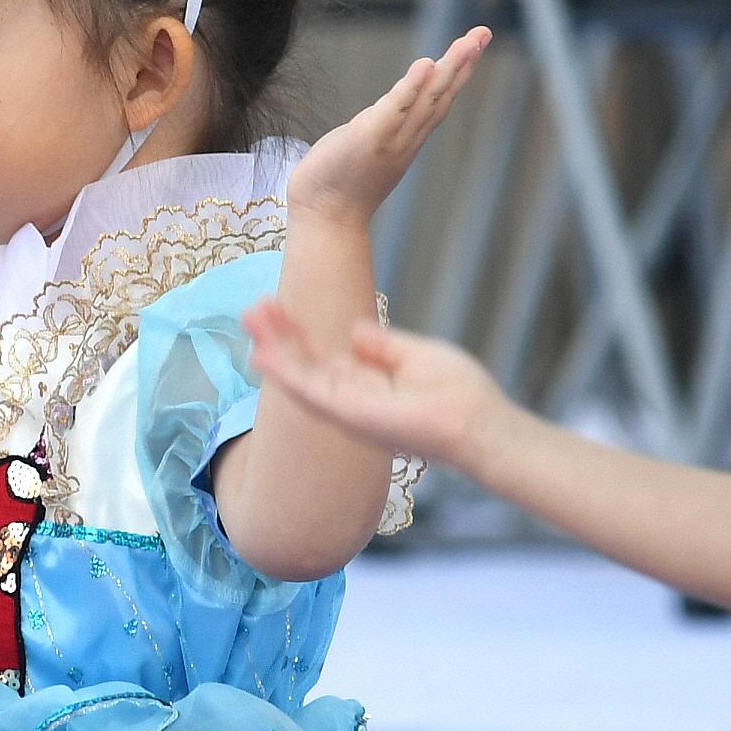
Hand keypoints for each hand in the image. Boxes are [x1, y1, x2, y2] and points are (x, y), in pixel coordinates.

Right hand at [244, 302, 507, 470]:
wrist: (480, 424)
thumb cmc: (460, 394)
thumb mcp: (416, 355)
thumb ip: (382, 346)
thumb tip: (354, 330)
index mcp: (368, 385)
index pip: (323, 357)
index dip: (299, 333)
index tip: (276, 306)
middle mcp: (353, 400)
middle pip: (306, 366)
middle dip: (279, 338)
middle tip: (252, 308)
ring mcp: (350, 411)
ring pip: (301, 379)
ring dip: (274, 350)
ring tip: (250, 319)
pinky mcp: (352, 417)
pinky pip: (311, 393)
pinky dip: (286, 374)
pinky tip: (264, 354)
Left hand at [286, 27, 491, 231]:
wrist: (324, 219)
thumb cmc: (339, 184)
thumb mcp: (367, 145)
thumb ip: (383, 125)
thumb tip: (390, 109)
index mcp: (407, 137)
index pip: (439, 98)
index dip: (458, 70)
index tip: (475, 42)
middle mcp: (407, 138)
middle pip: (442, 95)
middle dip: (463, 62)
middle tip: (483, 33)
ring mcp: (392, 139)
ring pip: (427, 99)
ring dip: (449, 70)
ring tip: (468, 42)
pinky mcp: (370, 139)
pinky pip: (395, 109)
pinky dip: (411, 87)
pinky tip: (425, 64)